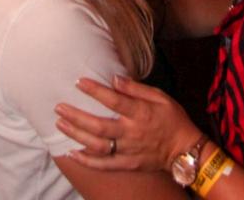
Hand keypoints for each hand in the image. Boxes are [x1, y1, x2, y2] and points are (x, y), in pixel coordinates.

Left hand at [55, 76, 194, 171]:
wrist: (184, 150)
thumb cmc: (172, 118)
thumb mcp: (159, 96)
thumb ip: (136, 88)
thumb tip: (115, 78)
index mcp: (140, 113)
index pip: (113, 101)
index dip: (95, 91)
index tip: (78, 82)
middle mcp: (131, 133)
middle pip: (99, 126)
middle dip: (77, 116)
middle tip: (59, 106)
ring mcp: (128, 151)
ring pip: (98, 145)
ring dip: (77, 136)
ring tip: (61, 124)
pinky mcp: (128, 164)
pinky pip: (105, 165)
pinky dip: (87, 161)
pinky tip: (72, 153)